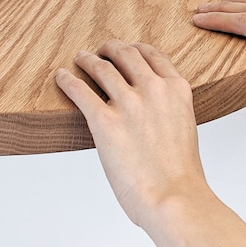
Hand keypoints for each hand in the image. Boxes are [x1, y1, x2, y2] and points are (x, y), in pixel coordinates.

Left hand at [56, 40, 205, 226]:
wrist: (174, 198)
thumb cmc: (181, 177)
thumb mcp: (184, 130)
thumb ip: (168, 113)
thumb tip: (152, 115)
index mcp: (176, 91)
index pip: (153, 56)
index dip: (136, 48)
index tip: (127, 48)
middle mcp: (153, 89)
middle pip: (126, 54)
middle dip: (110, 49)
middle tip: (101, 51)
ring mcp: (128, 103)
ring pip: (101, 67)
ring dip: (87, 59)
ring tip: (80, 58)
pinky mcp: (104, 120)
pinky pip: (79, 91)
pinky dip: (67, 80)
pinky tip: (61, 77)